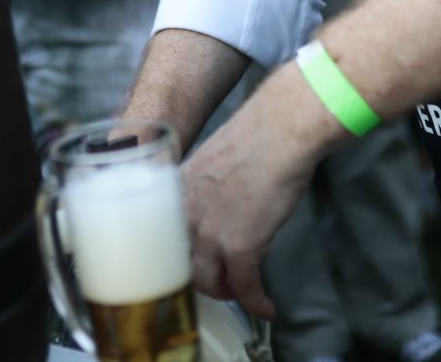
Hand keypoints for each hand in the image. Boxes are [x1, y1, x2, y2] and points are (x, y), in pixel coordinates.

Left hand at [179, 93, 315, 319]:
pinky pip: (243, 287)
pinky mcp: (239, 247)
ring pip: (207, 282)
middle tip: (220, 281)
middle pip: (181, 265)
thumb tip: (217, 206)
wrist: (278, 131)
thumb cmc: (255, 136)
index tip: (193, 264)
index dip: (179, 257)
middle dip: (202, 279)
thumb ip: (204, 188)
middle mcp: (183, 215)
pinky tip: (266, 308)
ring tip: (241, 292)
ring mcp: (208, 233)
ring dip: (225, 292)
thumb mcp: (212, 162)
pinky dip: (255, 302)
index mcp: (174, 192)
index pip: (162, 238)